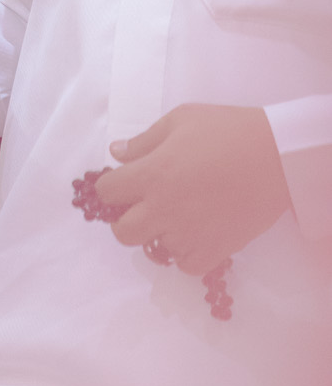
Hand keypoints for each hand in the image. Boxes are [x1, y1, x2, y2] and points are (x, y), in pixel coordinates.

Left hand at [93, 104, 292, 276]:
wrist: (278, 156)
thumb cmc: (227, 130)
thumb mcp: (180, 120)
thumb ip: (144, 141)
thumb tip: (116, 153)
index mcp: (152, 174)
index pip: (107, 192)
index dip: (111, 186)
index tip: (125, 181)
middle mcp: (164, 208)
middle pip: (122, 232)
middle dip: (126, 219)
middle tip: (146, 205)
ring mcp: (189, 233)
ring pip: (155, 250)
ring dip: (160, 235)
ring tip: (178, 216)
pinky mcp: (215, 250)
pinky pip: (186, 265)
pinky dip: (186, 254)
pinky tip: (195, 234)